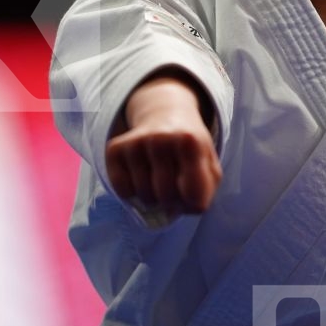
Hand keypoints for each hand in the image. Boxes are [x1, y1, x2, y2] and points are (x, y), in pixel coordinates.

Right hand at [105, 75, 221, 223]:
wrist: (166, 116)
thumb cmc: (190, 150)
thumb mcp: (209, 164)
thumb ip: (203, 191)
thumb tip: (176, 209)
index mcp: (190, 141)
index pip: (193, 195)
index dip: (193, 201)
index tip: (193, 190)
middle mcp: (161, 138)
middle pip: (166, 197)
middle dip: (172, 201)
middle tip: (175, 185)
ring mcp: (136, 142)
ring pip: (144, 197)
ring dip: (153, 198)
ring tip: (159, 178)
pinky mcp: (115, 149)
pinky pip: (123, 191)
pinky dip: (133, 193)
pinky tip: (142, 176)